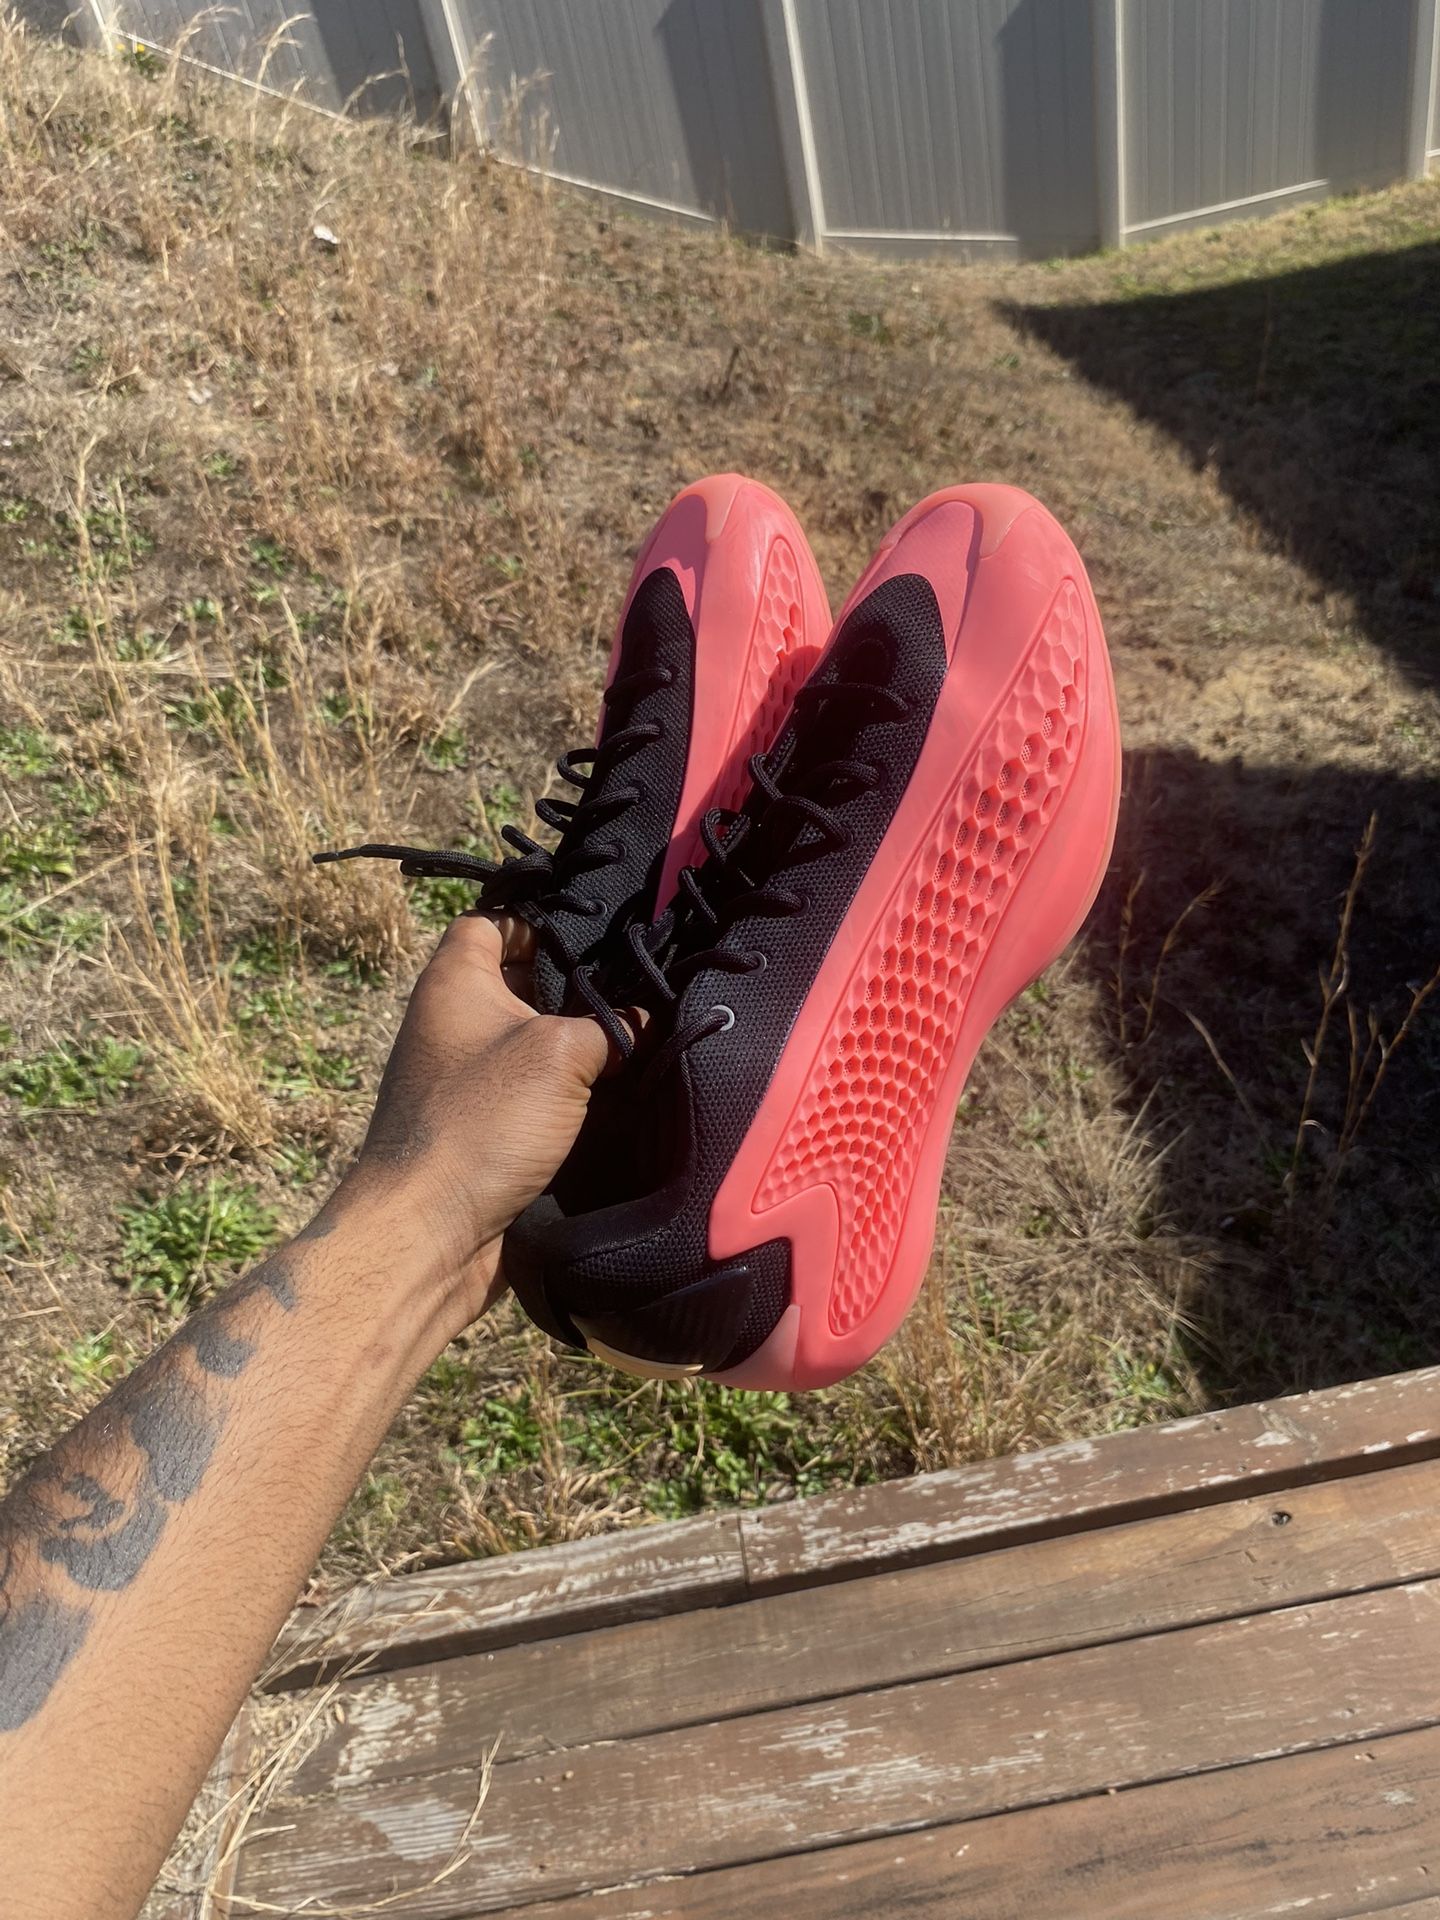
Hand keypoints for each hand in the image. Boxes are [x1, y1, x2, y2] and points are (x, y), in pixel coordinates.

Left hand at [337, 914, 608, 1327]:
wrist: (430, 1234)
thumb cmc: (482, 1123)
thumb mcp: (561, 1054)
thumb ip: (611, 1026)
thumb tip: (645, 1022)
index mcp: (454, 983)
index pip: (492, 922)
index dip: (541, 921)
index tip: (598, 931)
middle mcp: (452, 1024)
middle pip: (520, 984)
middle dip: (577, 986)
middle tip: (639, 986)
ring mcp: (465, 1080)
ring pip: (533, 1043)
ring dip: (579, 1045)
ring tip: (643, 1035)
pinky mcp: (482, 1129)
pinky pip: (532, 1094)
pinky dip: (569, 1093)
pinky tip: (620, 1094)